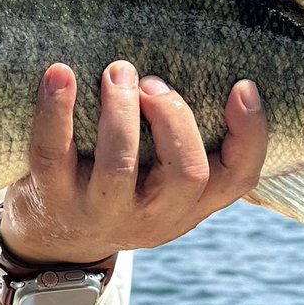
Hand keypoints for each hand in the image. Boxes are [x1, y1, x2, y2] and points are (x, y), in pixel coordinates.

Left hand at [0, 60, 267, 263]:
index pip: (239, 178)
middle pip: (186, 173)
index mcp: (190, 204)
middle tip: (150, 83)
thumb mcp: (161, 179)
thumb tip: (208, 65)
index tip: (243, 85)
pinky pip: (53, 153)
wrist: (53, 239)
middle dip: (174, 117)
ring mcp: (102, 212)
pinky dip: (55, 110)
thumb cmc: (119, 185)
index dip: (250, 133)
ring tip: (117, 71)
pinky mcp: (53, 200)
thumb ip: (183, 139)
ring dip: (120, 109)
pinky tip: (59, 73)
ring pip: (119, 165)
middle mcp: (152, 216)